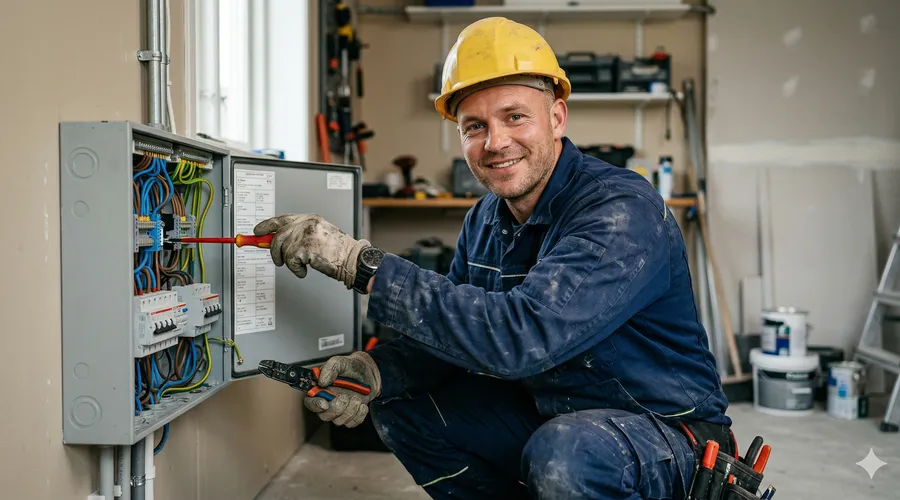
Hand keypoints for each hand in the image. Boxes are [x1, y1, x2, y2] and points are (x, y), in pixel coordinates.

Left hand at [253, 214, 370, 287]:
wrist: (351, 259)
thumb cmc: (338, 251)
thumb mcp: (317, 235)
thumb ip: (298, 234)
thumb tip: (276, 241)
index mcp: (309, 219)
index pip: (282, 219)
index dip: (267, 226)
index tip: (257, 232)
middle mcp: (306, 224)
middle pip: (278, 236)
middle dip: (274, 251)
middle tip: (278, 260)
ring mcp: (305, 234)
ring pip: (282, 250)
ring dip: (289, 262)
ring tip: (301, 265)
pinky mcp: (304, 247)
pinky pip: (289, 261)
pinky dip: (296, 270)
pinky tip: (305, 269)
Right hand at [305, 351, 381, 427]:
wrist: (368, 372)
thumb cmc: (351, 367)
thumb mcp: (340, 362)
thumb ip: (330, 368)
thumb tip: (322, 381)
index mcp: (320, 390)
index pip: (310, 402)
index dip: (315, 405)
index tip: (324, 403)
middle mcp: (328, 402)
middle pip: (325, 415)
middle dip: (337, 408)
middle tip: (345, 397)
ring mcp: (339, 410)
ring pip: (339, 421)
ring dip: (350, 410)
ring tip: (356, 398)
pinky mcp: (351, 415)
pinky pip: (352, 423)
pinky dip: (359, 414)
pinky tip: (362, 405)